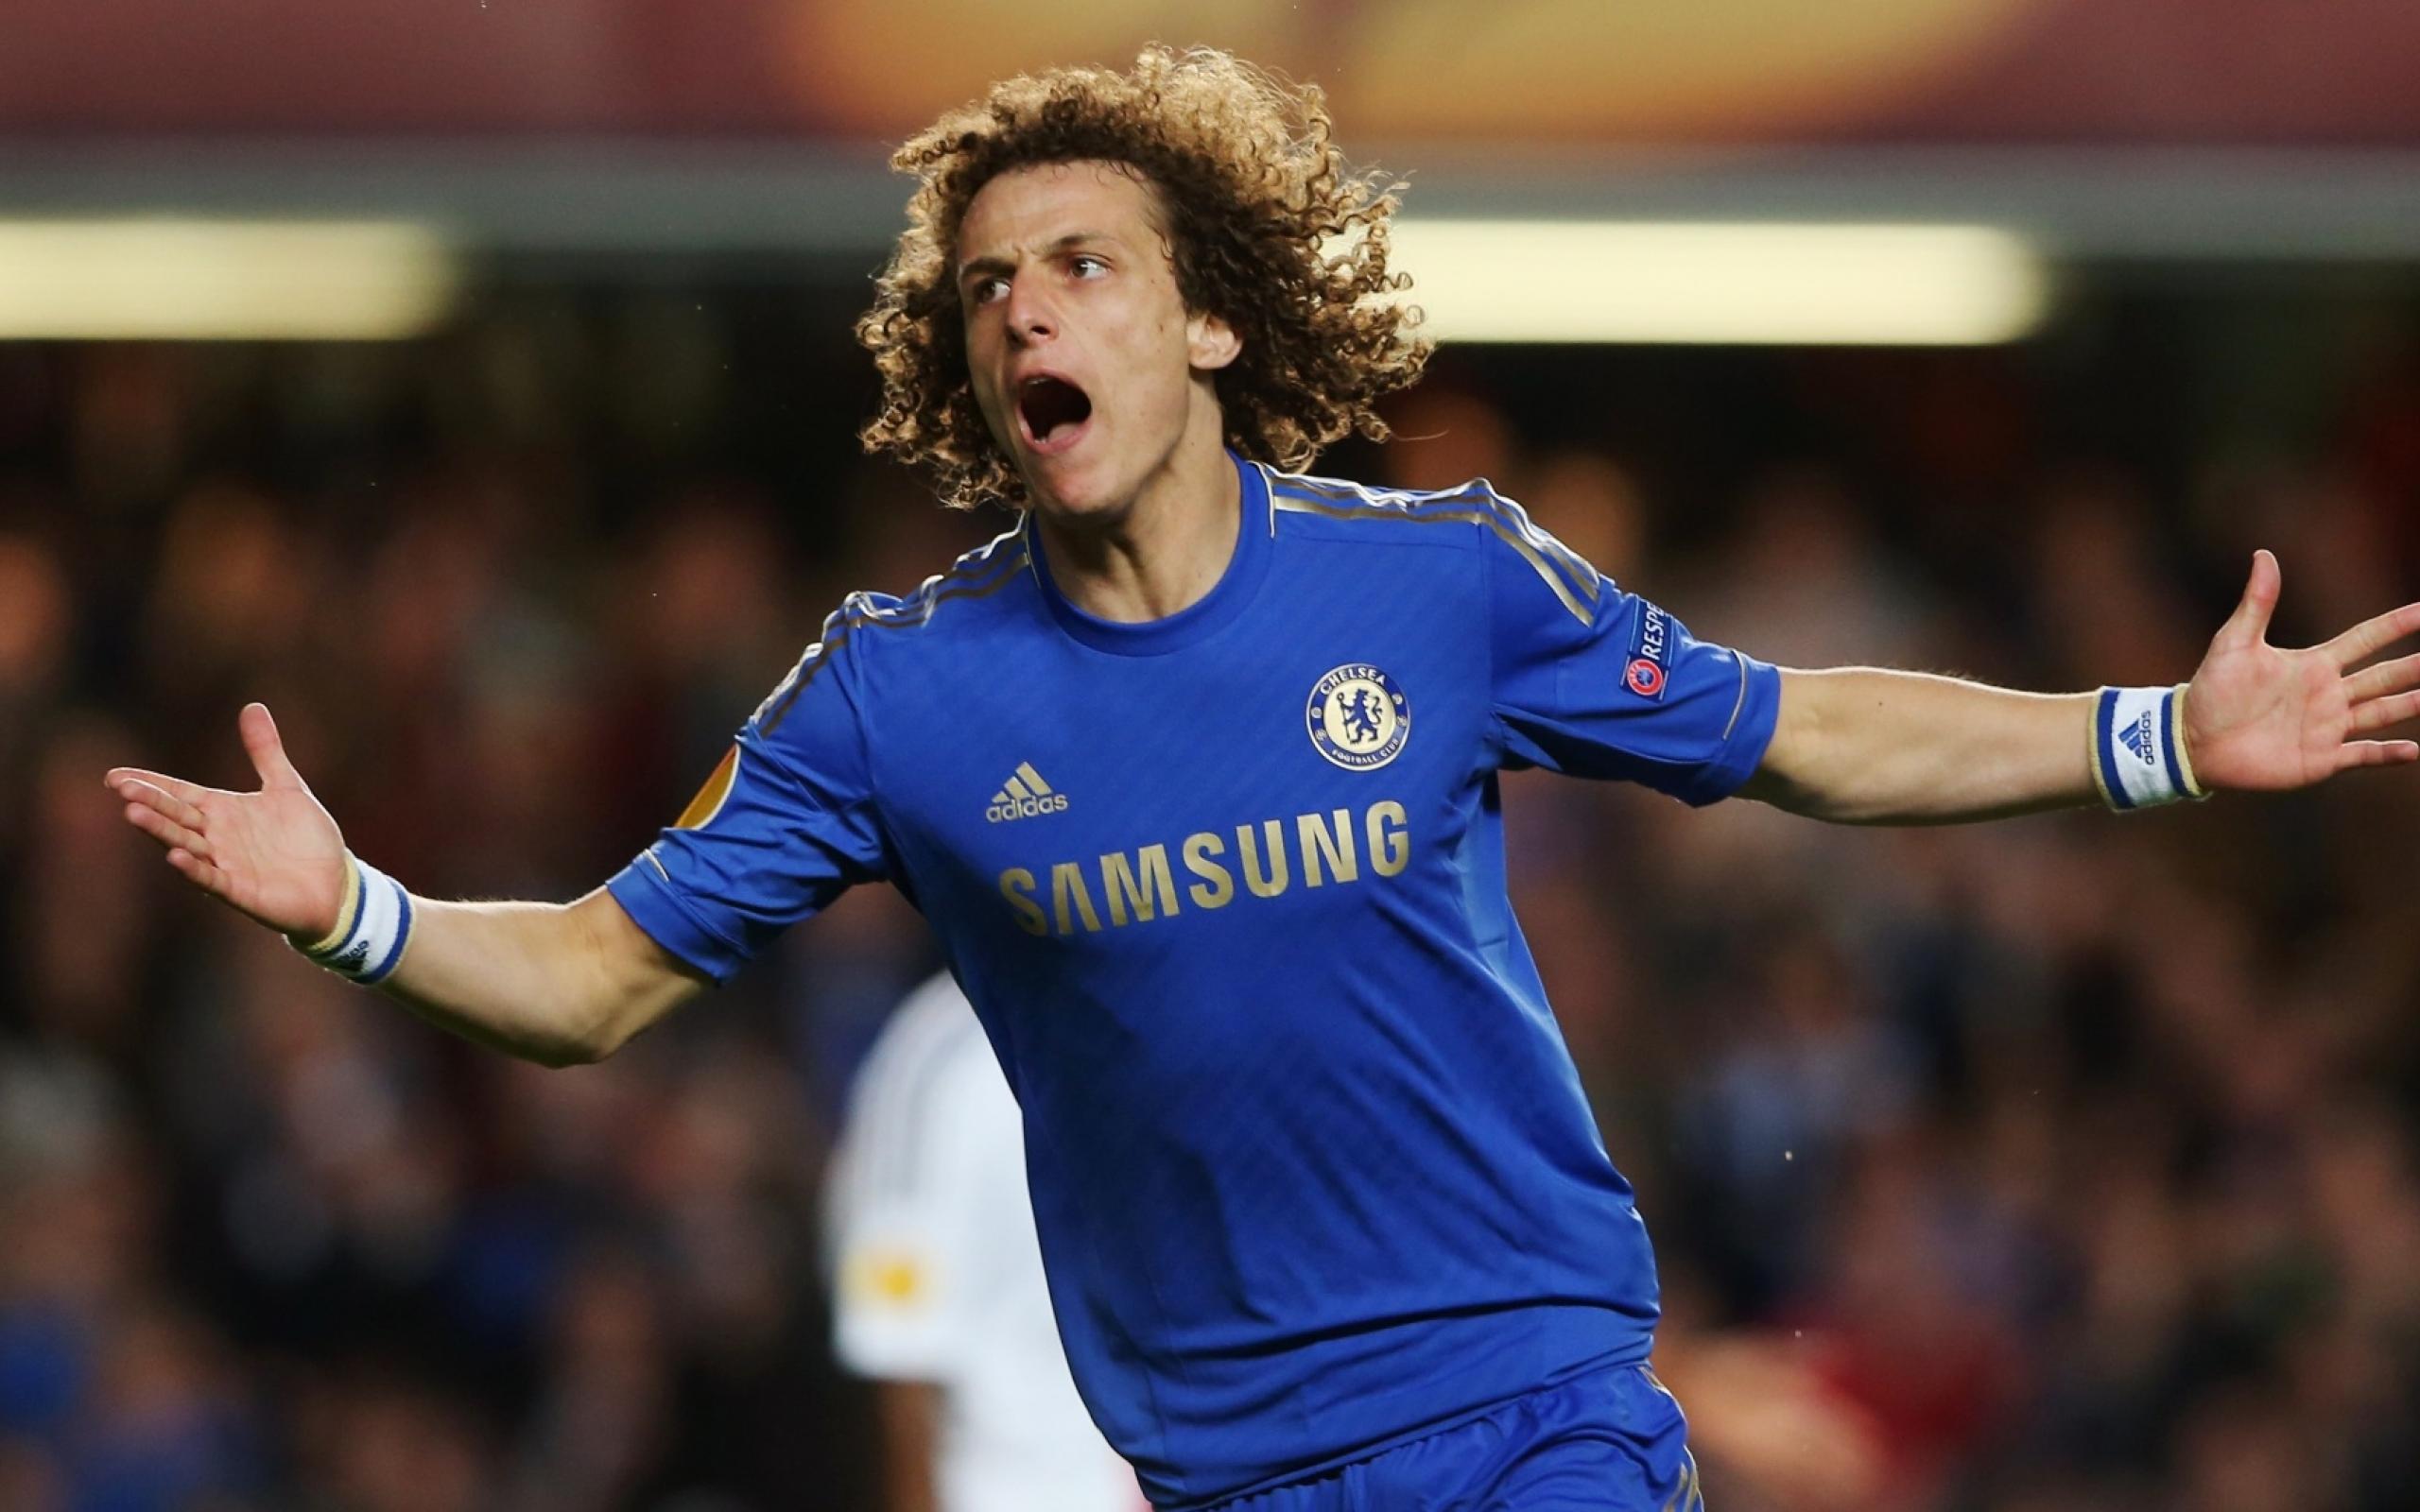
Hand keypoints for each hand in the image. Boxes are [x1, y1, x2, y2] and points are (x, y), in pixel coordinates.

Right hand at [105, 703, 350, 940]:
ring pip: (186, 845)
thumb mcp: (286, 787)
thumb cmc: (305, 837)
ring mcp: (226, 865)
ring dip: (161, 831)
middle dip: (150, 802)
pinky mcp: (241, 891)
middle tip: (122, 788)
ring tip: (134, 814)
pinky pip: (212, 880)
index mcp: (223, 811)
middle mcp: (217, 837)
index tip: (115, 776)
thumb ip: (266, 751)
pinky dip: (194, 870)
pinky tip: (175, 856)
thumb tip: (253, 705)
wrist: (335, 882)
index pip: (179, 793)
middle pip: (177, 816)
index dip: (150, 784)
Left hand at [2182, 551, 2419, 791]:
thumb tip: (2263, 555)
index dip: (2397, 624)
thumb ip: (2257, 603)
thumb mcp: (2234, 643)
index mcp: (2314, 664)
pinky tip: (2413, 751)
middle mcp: (2329, 693)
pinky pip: (2363, 754)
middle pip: (2386, 675)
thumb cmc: (2211, 690)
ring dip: (2412, 703)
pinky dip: (2389, 754)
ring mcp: (2328, 727)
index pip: (2367, 638)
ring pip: (2384, 711)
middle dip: (2416, 665)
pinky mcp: (2320, 758)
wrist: (2193, 740)